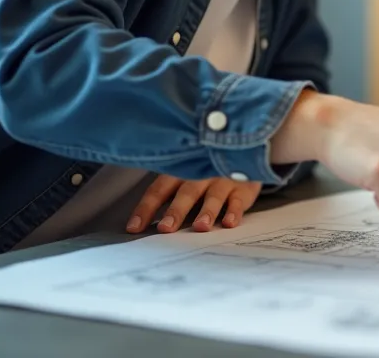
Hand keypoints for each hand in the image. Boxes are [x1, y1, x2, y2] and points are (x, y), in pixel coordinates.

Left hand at [127, 174, 262, 233]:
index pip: (159, 190)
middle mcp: (201, 174)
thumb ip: (169, 194)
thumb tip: (141, 224)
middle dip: (176, 211)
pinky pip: (239, 199)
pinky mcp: (244, 187)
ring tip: (200, 227)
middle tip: (166, 228)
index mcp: (181, 172)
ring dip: (207, 211)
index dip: (146, 208)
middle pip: (186, 192)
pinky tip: (229, 222)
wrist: (244, 151)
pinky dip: (235, 211)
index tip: (134, 227)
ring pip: (214, 196)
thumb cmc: (208, 172)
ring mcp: (223, 179)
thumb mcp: (187, 175)